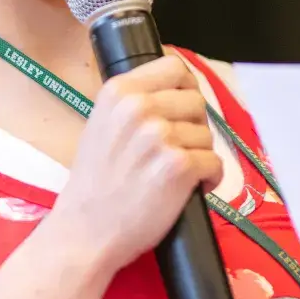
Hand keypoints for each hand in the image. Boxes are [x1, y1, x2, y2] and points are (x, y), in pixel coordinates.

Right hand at [50, 55, 221, 275]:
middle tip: (177, 148)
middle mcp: (139, 108)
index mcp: (118, 91)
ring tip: (176, 173)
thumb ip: (132, 103)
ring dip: (199, 154)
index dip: (184, 88)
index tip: (181, 108)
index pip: (174, 67)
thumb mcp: (101, 125)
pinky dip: (209, 179)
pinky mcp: (179, 167)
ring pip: (207, 134)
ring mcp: (160, 136)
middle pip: (196, 101)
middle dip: (193, 125)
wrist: (84, 231)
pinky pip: (215, 163)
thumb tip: (175, 90)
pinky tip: (189, 188)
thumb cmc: (93, 184)